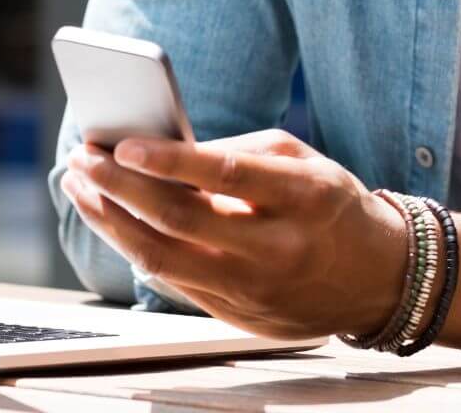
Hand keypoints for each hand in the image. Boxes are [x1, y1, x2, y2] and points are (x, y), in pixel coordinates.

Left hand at [60, 128, 408, 340]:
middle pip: (181, 220)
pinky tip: (114, 224)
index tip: (123, 144)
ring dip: (112, 223)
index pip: (226, 175)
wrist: (378, 278)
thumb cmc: (333, 205)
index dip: (171, 160)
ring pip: (164, 260)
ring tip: (82, 190)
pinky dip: (137, 251)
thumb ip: (240, 153)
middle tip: (83, 159)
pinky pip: (175, 284)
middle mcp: (279, 248)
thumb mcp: (304, 160)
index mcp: (303, 197)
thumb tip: (166, 153)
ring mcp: (257, 290)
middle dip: (120, 188)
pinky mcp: (241, 317)